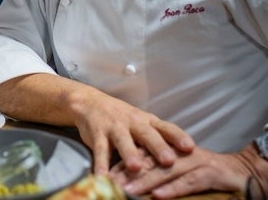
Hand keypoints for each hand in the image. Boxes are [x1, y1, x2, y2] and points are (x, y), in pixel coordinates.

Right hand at [72, 89, 194, 174]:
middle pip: (147, 134)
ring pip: (123, 141)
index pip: (166, 127)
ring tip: (135, 168)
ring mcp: (114, 127)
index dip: (177, 137)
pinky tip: (103, 177)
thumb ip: (159, 139)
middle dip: (158, 147)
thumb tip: (185, 160)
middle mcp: (132, 123)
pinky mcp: (97, 134)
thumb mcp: (142, 123)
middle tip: (168, 160)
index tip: (190, 147)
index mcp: (147, 121)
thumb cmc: (122, 118)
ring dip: (129, 154)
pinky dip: (101, 164)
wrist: (90, 102)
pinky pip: (100, 150)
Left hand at [110, 142, 266, 198]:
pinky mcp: (208, 172)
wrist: (236, 169)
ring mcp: (193, 160)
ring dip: (145, 182)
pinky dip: (172, 189)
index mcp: (166, 145)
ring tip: (128, 191)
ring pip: (165, 170)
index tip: (104, 174)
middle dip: (128, 172)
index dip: (121, 162)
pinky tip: (158, 196)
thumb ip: (152, 167)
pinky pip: (188, 181)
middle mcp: (177, 150)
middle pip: (148, 159)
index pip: (139, 151)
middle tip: (109, 182)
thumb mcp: (173, 165)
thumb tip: (126, 177)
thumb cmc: (199, 168)